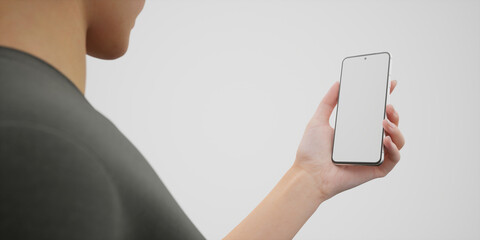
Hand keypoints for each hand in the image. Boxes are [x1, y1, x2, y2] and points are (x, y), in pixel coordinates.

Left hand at [294, 80, 404, 200]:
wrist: (309, 174)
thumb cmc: (311, 152)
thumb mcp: (318, 120)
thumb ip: (328, 102)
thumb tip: (338, 83)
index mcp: (356, 129)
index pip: (375, 111)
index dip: (385, 97)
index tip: (391, 83)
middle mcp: (367, 142)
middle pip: (391, 124)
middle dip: (394, 113)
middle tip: (387, 106)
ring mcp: (373, 155)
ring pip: (397, 140)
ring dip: (396, 129)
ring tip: (385, 122)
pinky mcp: (376, 169)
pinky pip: (394, 159)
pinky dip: (394, 149)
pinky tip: (385, 141)